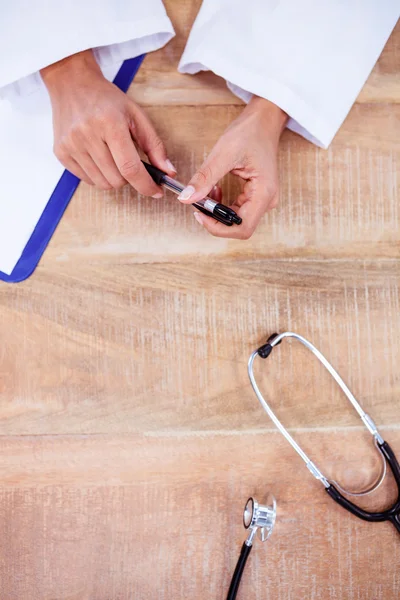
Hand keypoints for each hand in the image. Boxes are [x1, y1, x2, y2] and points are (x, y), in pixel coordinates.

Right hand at [41, 50, 175, 193]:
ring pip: (102, 183)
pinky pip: (86, 180)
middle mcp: (87, 134)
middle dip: (129, 178)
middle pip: (117, 179)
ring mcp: (71, 145)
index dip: (146, 185)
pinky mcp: (61, 152)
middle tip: (129, 162)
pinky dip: (98, 175)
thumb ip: (154, 145)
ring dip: (114, 178)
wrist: (72, 83)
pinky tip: (99, 157)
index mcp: (109, 123)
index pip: (130, 168)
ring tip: (113, 158)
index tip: (156, 191)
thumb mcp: (136, 115)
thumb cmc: (106, 100)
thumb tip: (169, 173)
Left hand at [178, 97, 286, 238]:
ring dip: (217, 211)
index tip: (200, 214)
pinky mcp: (256, 196)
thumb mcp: (223, 153)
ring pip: (236, 220)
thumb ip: (204, 178)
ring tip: (207, 192)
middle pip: (239, 227)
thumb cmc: (251, 132)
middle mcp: (266, 200)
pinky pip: (237, 210)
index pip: (242, 228)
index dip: (219, 227)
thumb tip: (186, 198)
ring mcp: (262, 199)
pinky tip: (214, 190)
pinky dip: (222, 205)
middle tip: (198, 203)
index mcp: (264, 193)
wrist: (264, 120)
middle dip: (215, 219)